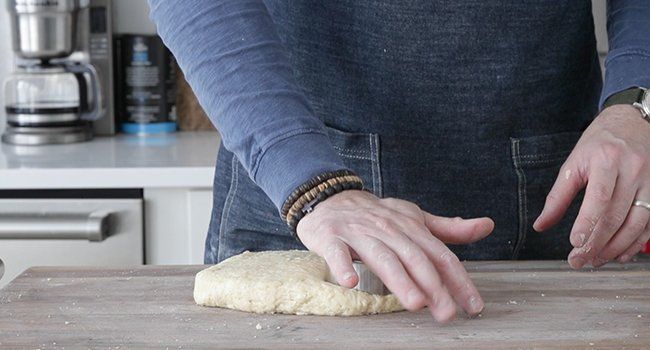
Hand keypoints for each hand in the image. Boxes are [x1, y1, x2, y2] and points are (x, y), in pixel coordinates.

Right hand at [296, 190, 493, 322]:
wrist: (331, 197)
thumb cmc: (376, 215)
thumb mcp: (414, 218)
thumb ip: (448, 229)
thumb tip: (486, 226)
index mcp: (410, 227)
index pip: (439, 255)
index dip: (458, 280)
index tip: (473, 305)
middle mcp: (388, 229)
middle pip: (414, 258)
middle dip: (433, 285)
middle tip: (446, 312)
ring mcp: (359, 234)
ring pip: (382, 257)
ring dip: (399, 279)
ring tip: (414, 302)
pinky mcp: (331, 238)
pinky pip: (338, 253)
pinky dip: (343, 266)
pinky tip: (350, 282)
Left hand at [534, 105, 649, 267]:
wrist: (632, 123)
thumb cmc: (599, 144)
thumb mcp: (573, 163)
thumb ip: (557, 196)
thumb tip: (540, 225)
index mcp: (607, 160)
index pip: (599, 197)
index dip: (588, 223)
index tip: (575, 243)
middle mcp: (633, 171)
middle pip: (616, 215)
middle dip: (597, 243)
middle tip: (578, 261)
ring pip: (637, 223)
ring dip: (616, 248)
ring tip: (595, 260)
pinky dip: (635, 243)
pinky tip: (619, 254)